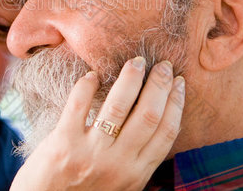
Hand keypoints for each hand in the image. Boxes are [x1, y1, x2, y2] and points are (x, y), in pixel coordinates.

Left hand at [10, 57, 184, 190]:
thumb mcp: (121, 183)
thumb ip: (136, 158)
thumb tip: (155, 120)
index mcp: (137, 173)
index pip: (166, 132)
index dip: (175, 103)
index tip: (178, 82)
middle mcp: (118, 163)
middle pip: (148, 115)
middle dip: (159, 85)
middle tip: (162, 65)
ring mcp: (91, 153)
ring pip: (119, 106)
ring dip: (130, 79)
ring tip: (136, 62)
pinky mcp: (64, 143)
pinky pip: (79, 104)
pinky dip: (87, 85)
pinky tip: (93, 74)